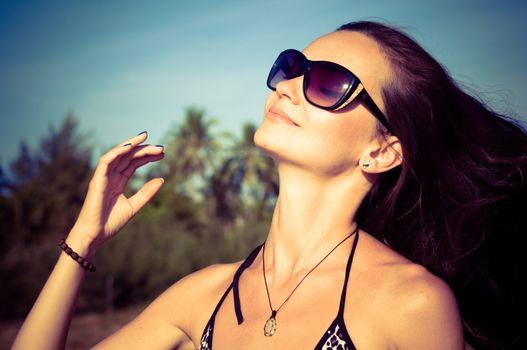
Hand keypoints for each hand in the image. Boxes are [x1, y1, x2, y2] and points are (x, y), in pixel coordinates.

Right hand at [69, 132, 164, 249]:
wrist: (95, 235)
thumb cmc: (110, 223)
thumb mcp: (134, 206)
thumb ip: (146, 193)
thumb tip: (162, 179)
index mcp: (118, 182)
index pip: (133, 163)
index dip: (147, 156)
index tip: (162, 153)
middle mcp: (110, 176)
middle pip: (128, 157)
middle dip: (144, 150)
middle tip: (161, 148)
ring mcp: (103, 177)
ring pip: (118, 155)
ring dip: (132, 146)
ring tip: (147, 139)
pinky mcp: (97, 180)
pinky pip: (106, 161)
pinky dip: (117, 152)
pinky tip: (130, 147)